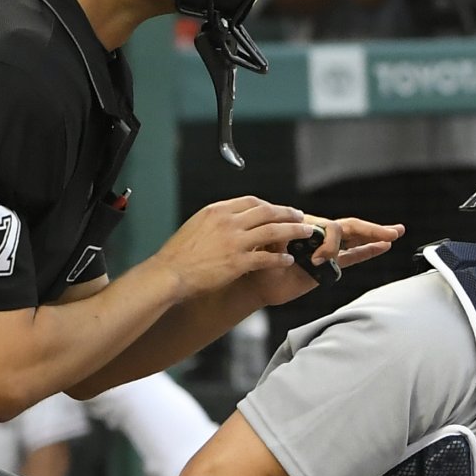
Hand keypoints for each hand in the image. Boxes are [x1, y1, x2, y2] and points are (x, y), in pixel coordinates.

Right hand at [154, 197, 329, 300]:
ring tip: (306, 233)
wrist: (169, 273)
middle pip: (267, 212)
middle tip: (300, 217)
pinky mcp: (238, 262)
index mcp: (217, 211)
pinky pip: (267, 257)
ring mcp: (234, 242)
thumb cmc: (178, 254)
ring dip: (294, 231)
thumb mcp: (196, 225)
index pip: (252, 201)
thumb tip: (233, 219)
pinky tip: (288, 260)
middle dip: (288, 214)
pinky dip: (281, 258)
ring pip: (274, 231)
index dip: (270, 205)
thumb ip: (217, 220)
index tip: (279, 210)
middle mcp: (228, 222)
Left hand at [247, 213, 408, 305]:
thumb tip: (299, 239)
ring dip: (375, 236)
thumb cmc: (258, 260)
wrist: (255, 281)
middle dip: (372, 229)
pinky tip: (382, 247)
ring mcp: (326, 251)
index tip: (316, 260)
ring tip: (395, 233)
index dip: (330, 243)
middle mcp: (319, 236)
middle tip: (393, 230)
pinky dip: (367, 251)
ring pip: (354, 239)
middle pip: (350, 228)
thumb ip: (284, 240)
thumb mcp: (268, 246)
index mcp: (307, 226)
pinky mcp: (328, 267)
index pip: (331, 228)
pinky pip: (352, 257)